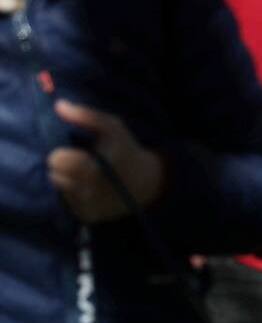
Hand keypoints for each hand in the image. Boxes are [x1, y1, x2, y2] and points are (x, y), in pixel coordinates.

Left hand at [45, 101, 163, 223]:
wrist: (146, 183)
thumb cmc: (126, 150)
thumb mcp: (114, 127)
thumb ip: (87, 115)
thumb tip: (58, 105)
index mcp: (96, 166)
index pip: (58, 161)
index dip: (61, 154)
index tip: (71, 151)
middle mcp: (90, 190)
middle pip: (54, 176)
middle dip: (62, 167)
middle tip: (76, 162)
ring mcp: (87, 206)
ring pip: (59, 188)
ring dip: (66, 180)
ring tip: (82, 174)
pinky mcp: (85, 216)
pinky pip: (66, 202)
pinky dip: (73, 193)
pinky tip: (87, 187)